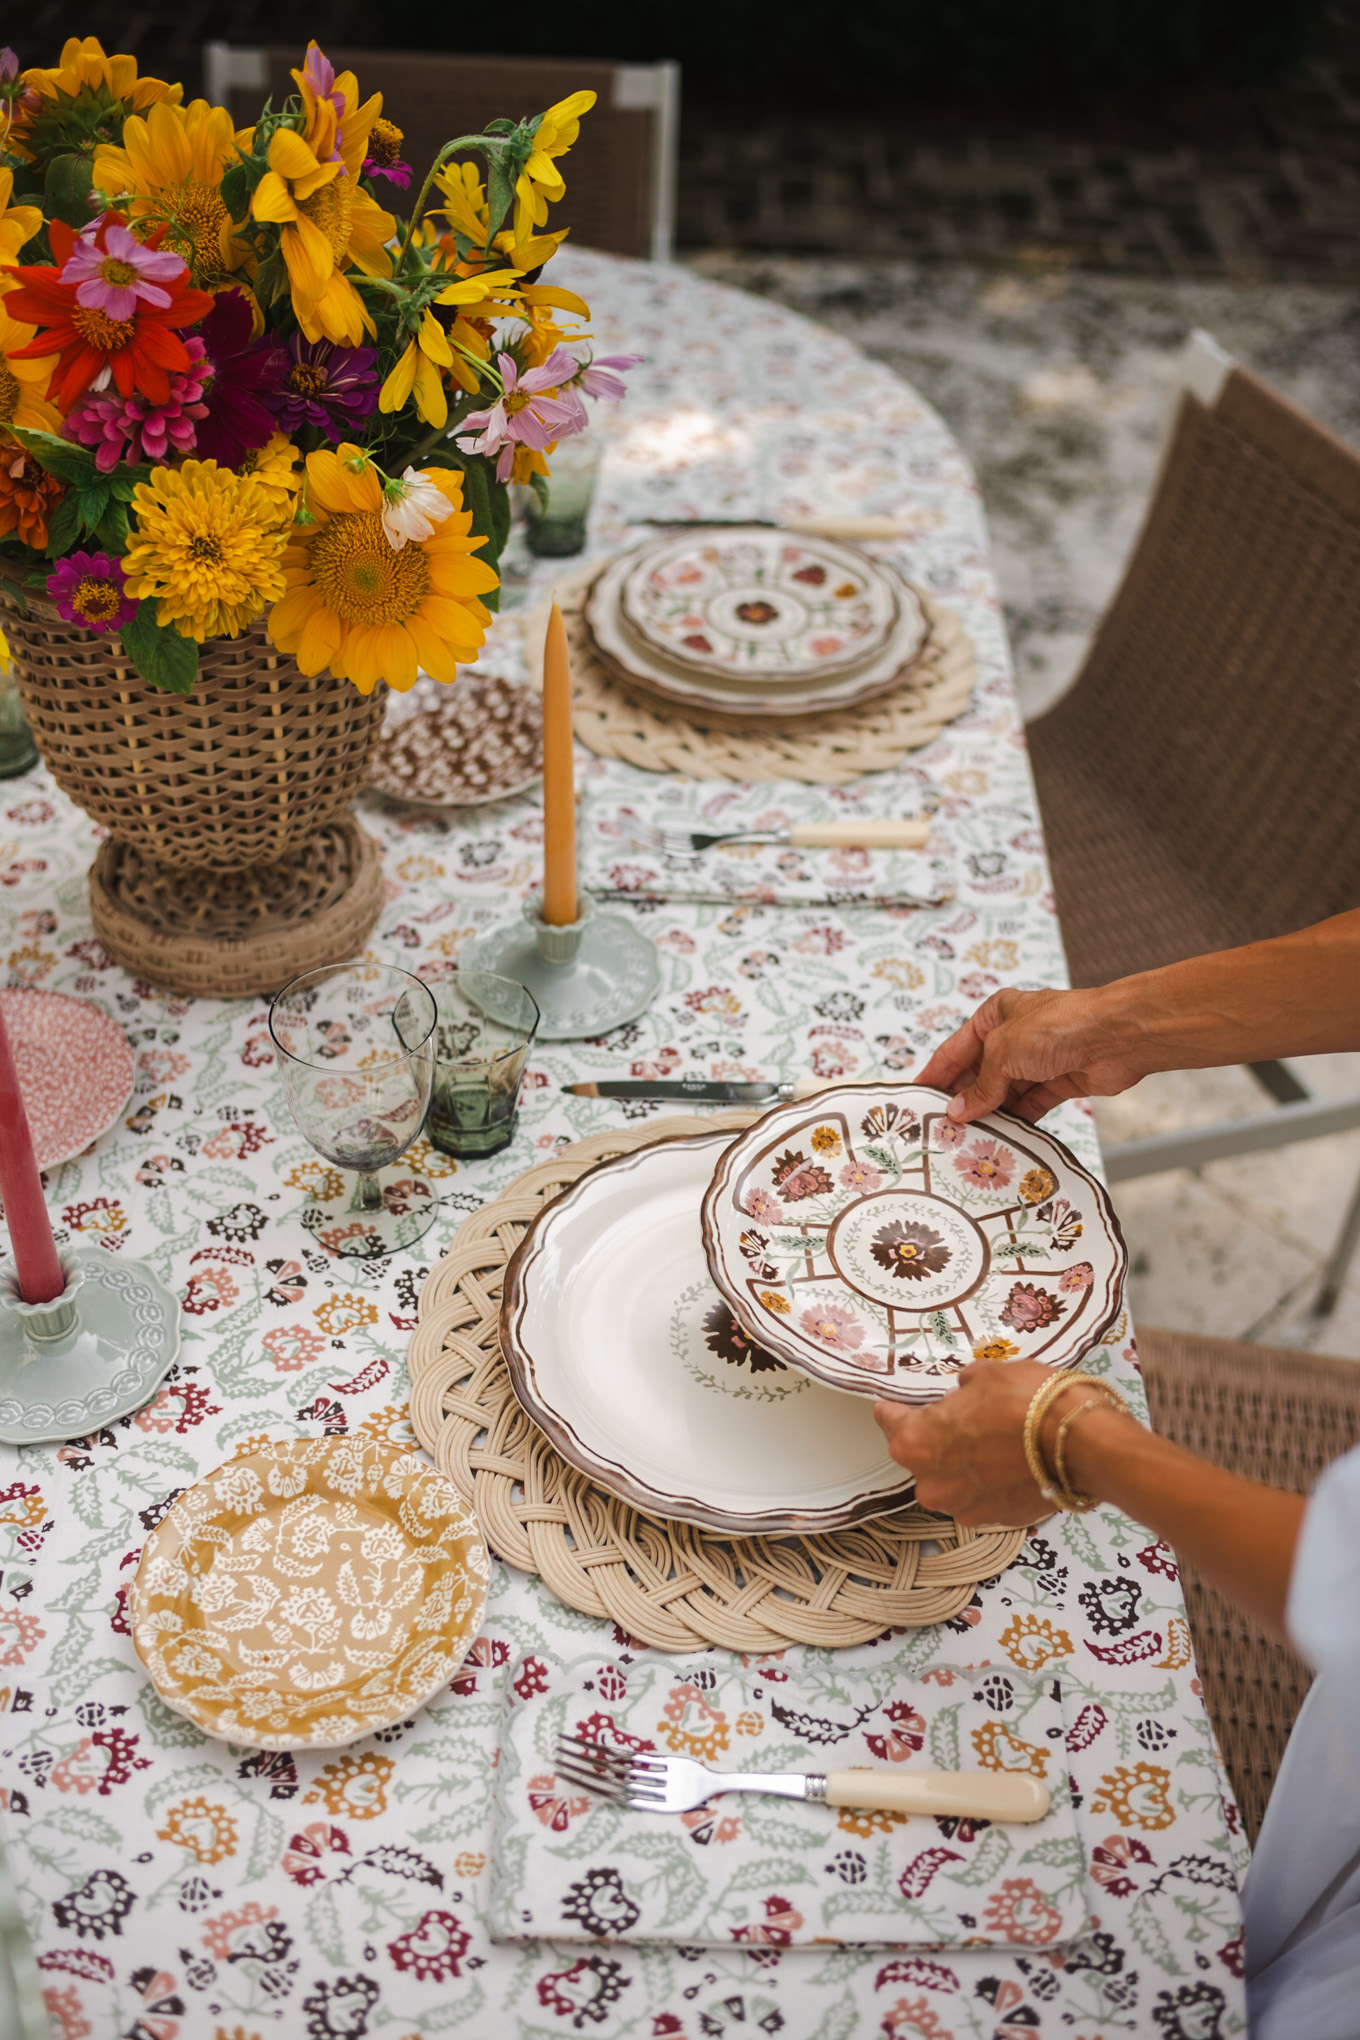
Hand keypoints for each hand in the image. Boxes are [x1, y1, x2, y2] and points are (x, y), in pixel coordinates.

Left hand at [874, 1360, 1077, 1526]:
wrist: (1081, 1443)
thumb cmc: (1028, 1403)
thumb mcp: (987, 1375)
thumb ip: (965, 1387)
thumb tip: (966, 1392)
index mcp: (916, 1444)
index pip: (889, 1424)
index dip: (896, 1411)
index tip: (897, 1407)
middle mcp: (933, 1485)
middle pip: (923, 1458)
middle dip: (938, 1441)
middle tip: (963, 1419)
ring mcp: (966, 1508)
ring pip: (954, 1482)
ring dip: (966, 1466)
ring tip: (995, 1441)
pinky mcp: (999, 1520)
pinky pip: (985, 1497)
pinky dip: (994, 1483)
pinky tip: (1014, 1462)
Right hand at [914, 985, 1154, 1125]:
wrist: (1117, 1037)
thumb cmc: (1059, 1026)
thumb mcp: (1004, 1052)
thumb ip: (981, 1085)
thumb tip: (959, 1110)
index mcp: (996, 1014)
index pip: (956, 1048)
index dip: (937, 1073)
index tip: (918, 1097)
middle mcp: (1015, 1036)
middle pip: (980, 1072)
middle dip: (963, 1098)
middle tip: (941, 1127)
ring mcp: (1038, 1060)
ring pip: (1005, 1093)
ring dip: (989, 1114)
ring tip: (967, 1138)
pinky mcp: (1059, 1082)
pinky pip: (1030, 1105)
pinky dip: (1016, 1120)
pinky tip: (1000, 1137)